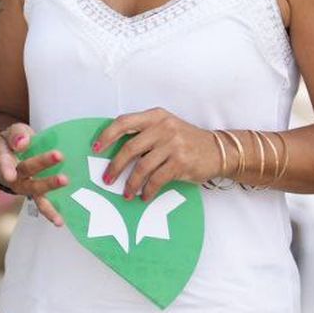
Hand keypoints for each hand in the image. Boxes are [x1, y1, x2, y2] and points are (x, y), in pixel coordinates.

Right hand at [0, 123, 67, 227]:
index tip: (9, 175)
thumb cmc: (12, 142)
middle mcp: (13, 176)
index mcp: (3, 158)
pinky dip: (51, 213)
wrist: (9, 156)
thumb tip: (23, 143)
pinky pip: (42, 204)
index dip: (6, 168)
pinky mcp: (35, 194)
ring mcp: (25, 187)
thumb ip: (17, 135)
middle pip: (27, 174)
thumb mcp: (11, 132)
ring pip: (35, 192)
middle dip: (43, 175)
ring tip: (65, 191)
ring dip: (50, 191)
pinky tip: (60, 222)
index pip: (3, 162)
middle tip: (63, 177)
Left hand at [95, 108, 223, 200]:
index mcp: (155, 116)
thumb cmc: (185, 140)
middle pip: (130, 148)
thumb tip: (114, 151)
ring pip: (142, 167)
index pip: (124, 122)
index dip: (107, 135)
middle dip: (115, 166)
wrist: (217, 150)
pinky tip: (144, 196)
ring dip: (131, 183)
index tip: (95, 148)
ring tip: (126, 193)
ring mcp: (173, 145)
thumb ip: (144, 133)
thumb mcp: (166, 127)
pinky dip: (148, 190)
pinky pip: (157, 179)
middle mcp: (163, 127)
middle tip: (107, 179)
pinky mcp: (181, 162)